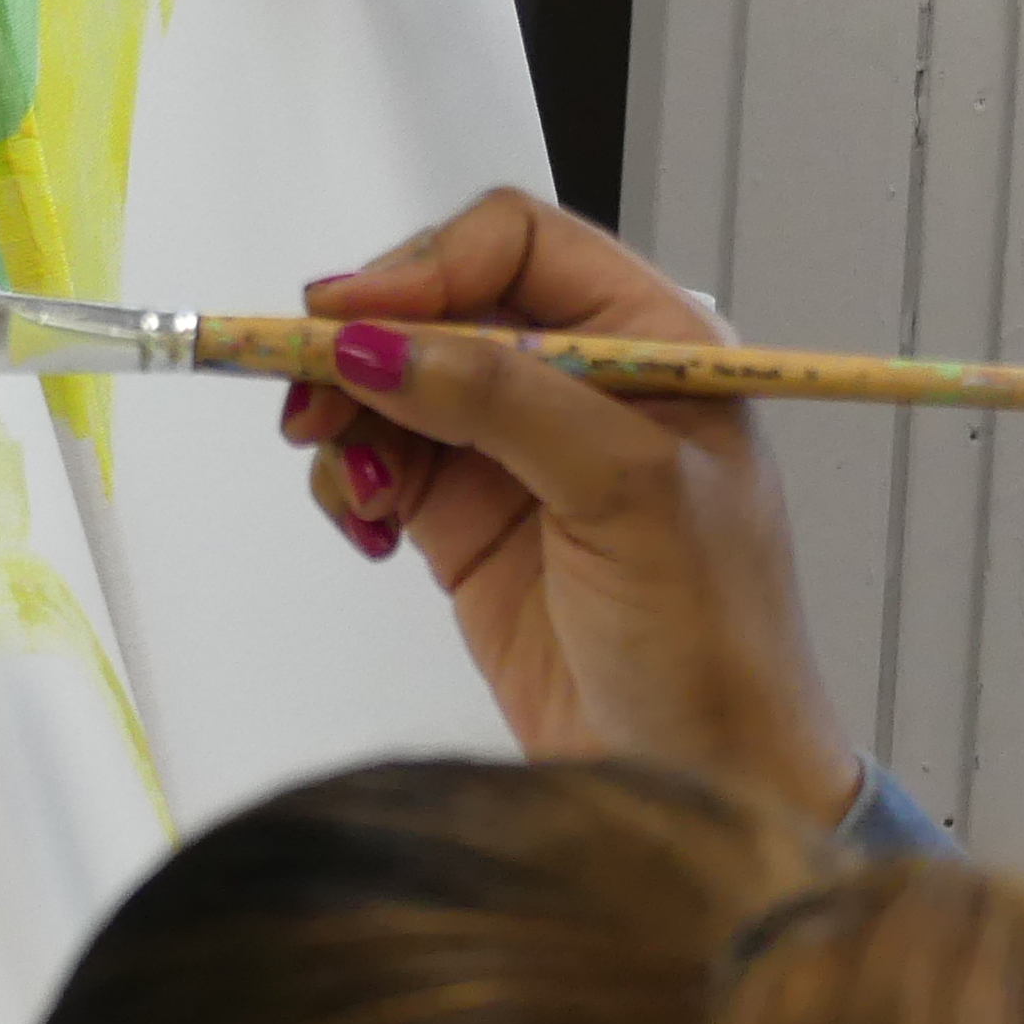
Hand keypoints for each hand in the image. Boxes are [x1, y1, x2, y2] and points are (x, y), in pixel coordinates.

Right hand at [282, 189, 860, 825]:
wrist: (704, 780)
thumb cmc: (714, 639)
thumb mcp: (627, 494)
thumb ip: (503, 401)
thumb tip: (377, 344)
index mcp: (652, 339)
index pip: (516, 243)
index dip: (425, 269)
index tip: (346, 318)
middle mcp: (581, 379)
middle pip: (438, 306)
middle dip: (366, 346)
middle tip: (309, 399)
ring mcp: (518, 450)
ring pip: (395, 382)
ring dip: (348, 418)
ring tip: (352, 489)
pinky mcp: (467, 520)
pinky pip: (379, 460)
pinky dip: (349, 479)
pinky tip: (365, 528)